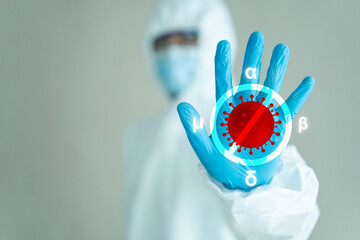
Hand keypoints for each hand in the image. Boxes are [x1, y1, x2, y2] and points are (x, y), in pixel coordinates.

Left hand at [177, 31, 313, 189]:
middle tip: (257, 35)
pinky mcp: (277, 126)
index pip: (223, 83)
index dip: (223, 64)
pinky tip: (307, 81)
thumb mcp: (205, 149)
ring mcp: (262, 115)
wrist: (243, 182)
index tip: (223, 44)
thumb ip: (195, 129)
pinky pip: (289, 108)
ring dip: (276, 68)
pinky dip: (298, 96)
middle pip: (249, 78)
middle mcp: (244, 108)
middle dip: (253, 57)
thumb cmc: (222, 165)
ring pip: (270, 87)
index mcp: (226, 110)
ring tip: (282, 48)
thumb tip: (181, 106)